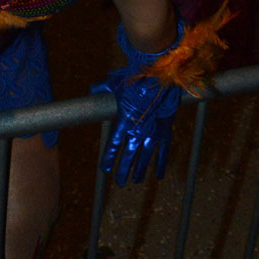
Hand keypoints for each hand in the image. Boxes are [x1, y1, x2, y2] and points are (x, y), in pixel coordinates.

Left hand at [92, 68, 179, 185]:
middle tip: (120, 182)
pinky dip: (162, 163)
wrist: (158, 77)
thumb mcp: (115, 83)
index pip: (113, 146)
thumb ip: (102, 88)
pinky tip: (160, 175)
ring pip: (145, 157)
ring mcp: (152, 132)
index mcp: (122, 122)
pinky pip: (163, 151)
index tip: (106, 169)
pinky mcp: (165, 130)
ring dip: (140, 170)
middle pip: (128, 156)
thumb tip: (93, 89)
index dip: (109, 159)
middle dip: (123, 170)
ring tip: (136, 180)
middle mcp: (136, 131)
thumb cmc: (135, 79)